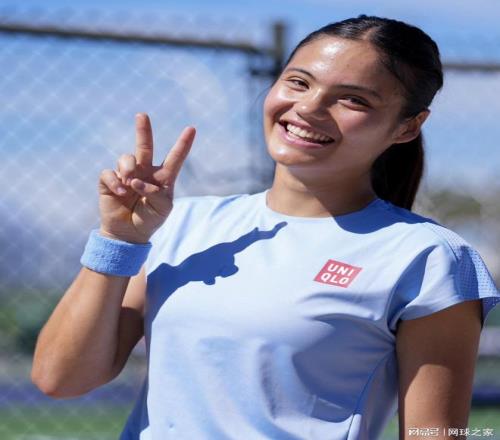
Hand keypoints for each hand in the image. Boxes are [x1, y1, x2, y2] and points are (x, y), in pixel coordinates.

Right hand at [98, 113, 195, 242]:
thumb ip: (157, 193)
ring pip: (126, 158)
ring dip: (129, 167)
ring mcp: (126, 175)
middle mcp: (144, 172)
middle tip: (142, 115)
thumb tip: (136, 180)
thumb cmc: (150, 219)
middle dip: (143, 130)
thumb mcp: (163, 209)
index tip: (192, 129)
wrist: (129, 233)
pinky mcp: (110, 181)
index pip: (174, 158)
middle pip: (144, 146)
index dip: (183, 144)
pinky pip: (110, 173)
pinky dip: (116, 182)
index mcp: (162, 177)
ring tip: (130, 182)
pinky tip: (121, 192)